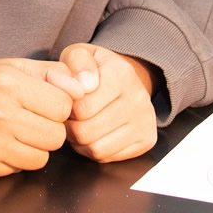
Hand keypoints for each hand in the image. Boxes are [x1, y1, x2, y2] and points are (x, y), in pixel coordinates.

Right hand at [0, 58, 74, 177]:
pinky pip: (21, 170)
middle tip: (29, 119)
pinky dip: (17, 160)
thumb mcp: (14, 67)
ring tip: (16, 132)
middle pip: (57, 135)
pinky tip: (2, 145)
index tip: (43, 102)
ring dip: (35, 147)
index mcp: (8, 84)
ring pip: (43, 157)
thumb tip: (86, 88)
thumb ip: (54, 73)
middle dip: (49, 128)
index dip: (58, 105)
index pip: (64, 106)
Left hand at [49, 43, 157, 162]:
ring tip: (81, 125)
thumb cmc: (93, 71)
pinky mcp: (146, 140)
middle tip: (71, 116)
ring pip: (96, 149)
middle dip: (71, 127)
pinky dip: (93, 150)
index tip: (68, 101)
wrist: (122, 80)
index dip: (66, 108)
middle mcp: (138, 98)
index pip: (82, 107)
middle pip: (86, 131)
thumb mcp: (79, 54)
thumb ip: (74, 62)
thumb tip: (82, 85)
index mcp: (121, 74)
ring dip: (80, 142)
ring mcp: (145, 121)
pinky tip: (94, 134)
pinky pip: (107, 158)